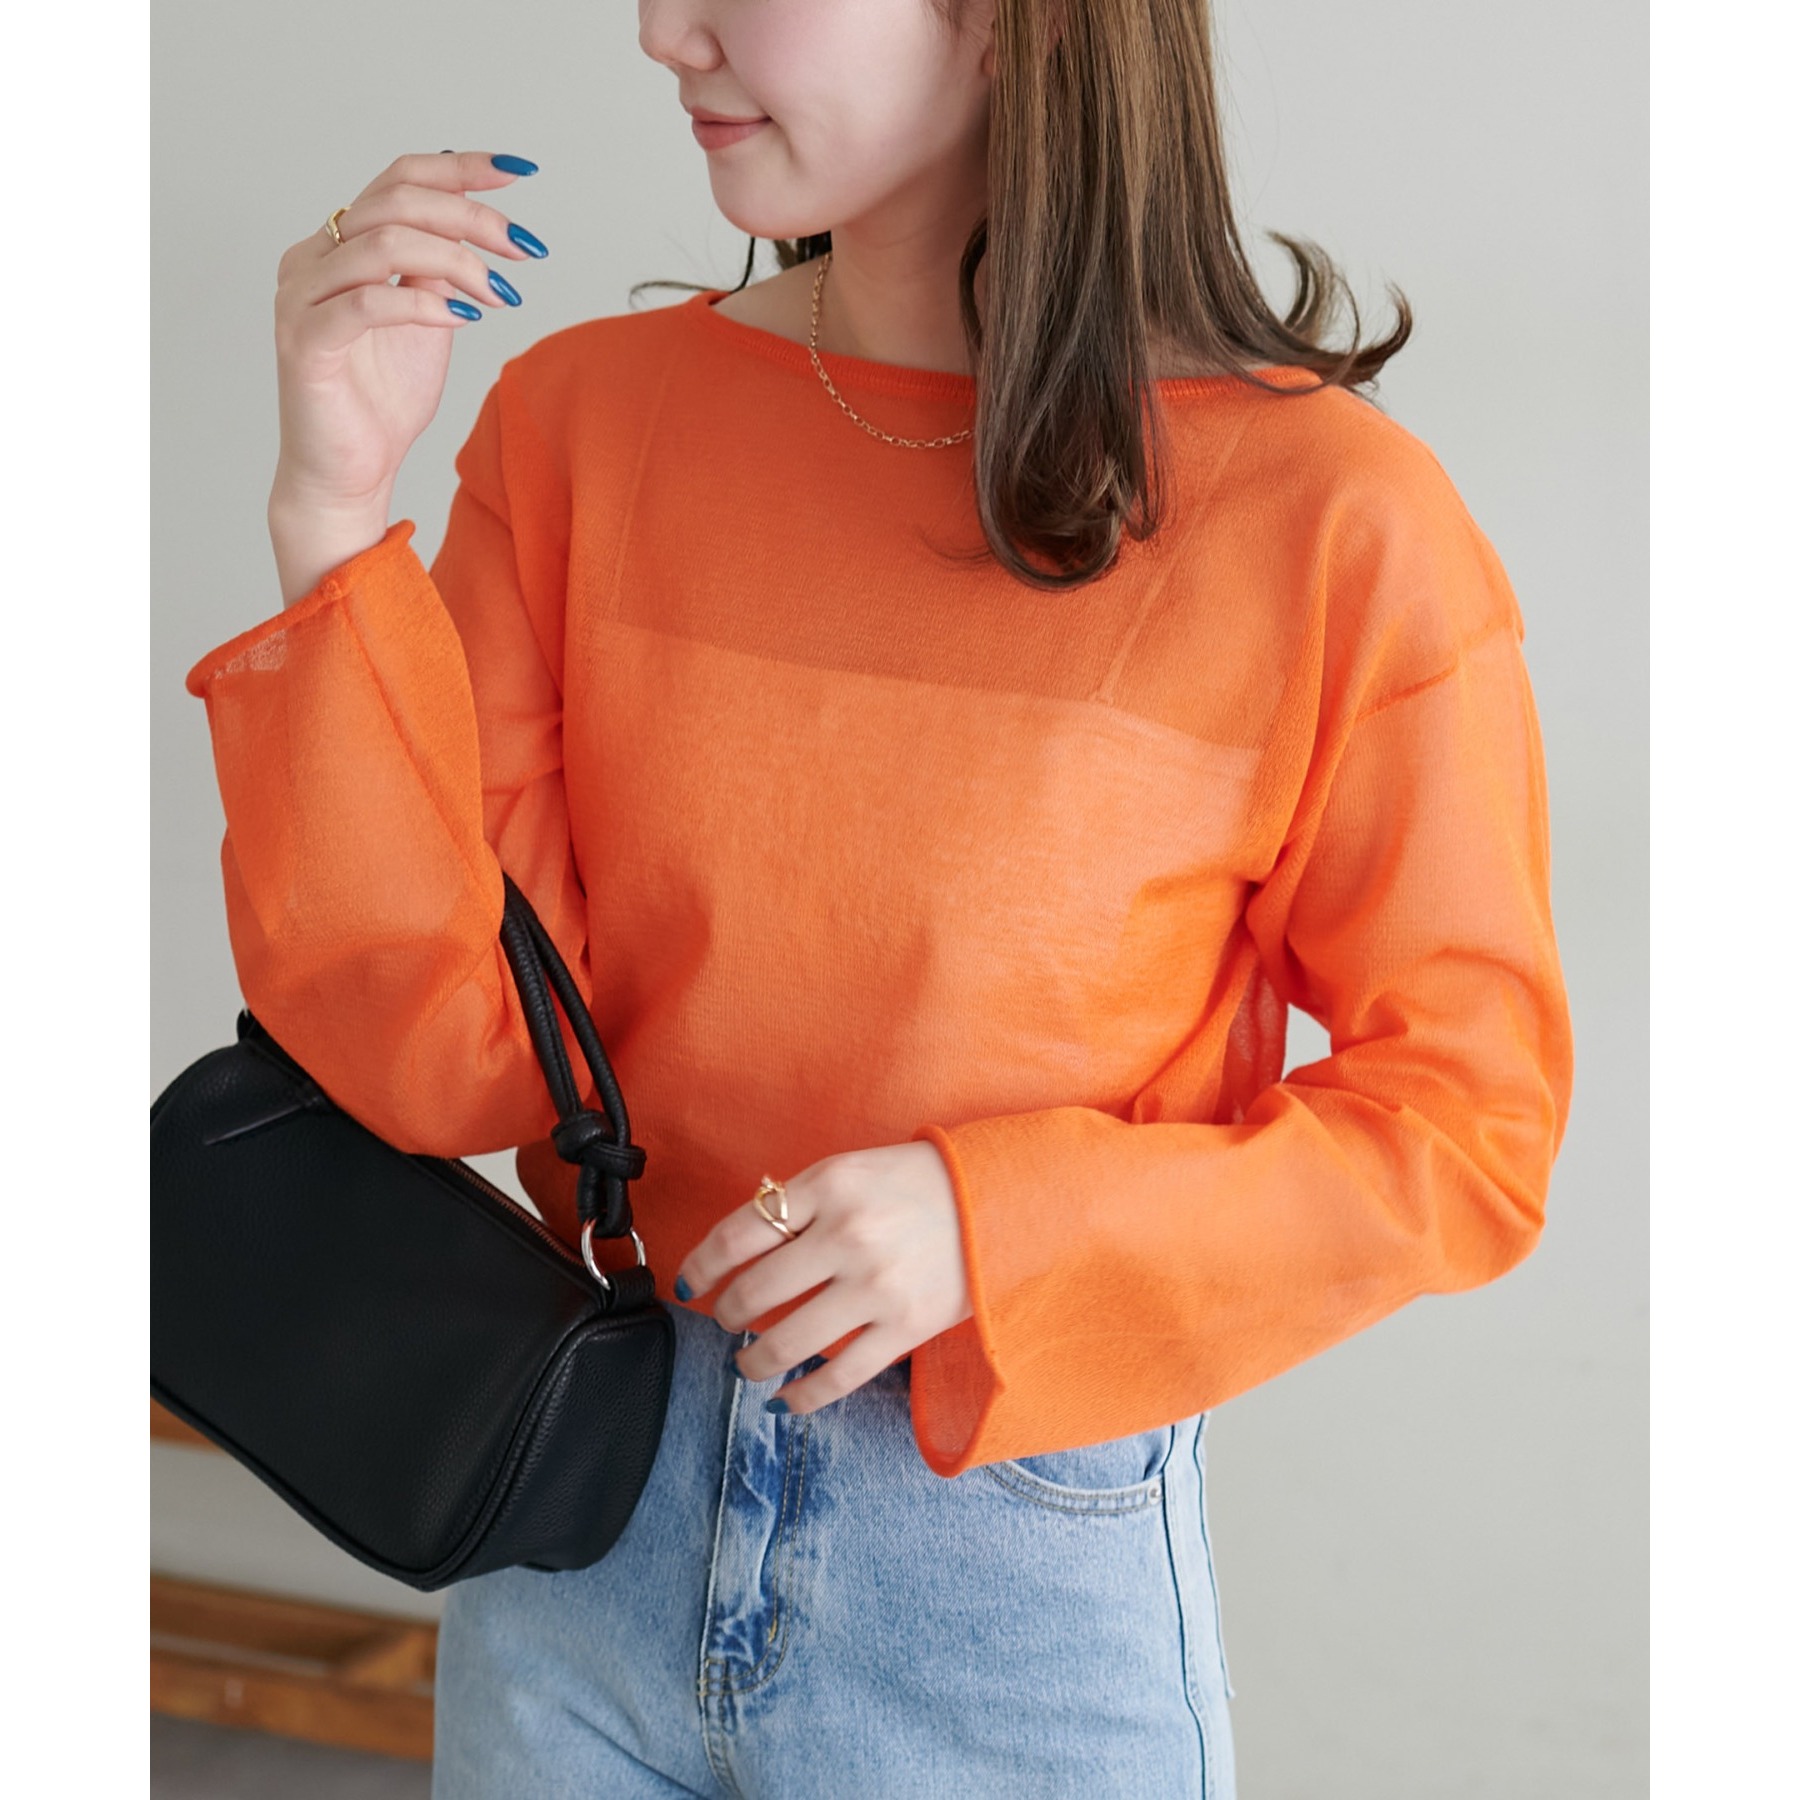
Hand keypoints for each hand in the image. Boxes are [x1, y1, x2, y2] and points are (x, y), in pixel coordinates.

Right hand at [270, 148, 543, 514]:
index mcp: (340, 245)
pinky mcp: (305, 341)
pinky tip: (466, 318)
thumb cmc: (382, 403)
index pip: (399, 180)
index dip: (460, 167)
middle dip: (473, 218)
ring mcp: (302, 297)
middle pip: (396, 201)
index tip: (520, 170)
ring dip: (458, 263)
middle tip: (525, 249)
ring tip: (500, 295)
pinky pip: (367, 303)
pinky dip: (424, 303)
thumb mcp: (428, 322)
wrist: (349, 474)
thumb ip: (438, 272)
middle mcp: (312, 259)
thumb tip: (473, 222)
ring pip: (383, 243)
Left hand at [674, 1142, 972, 1414]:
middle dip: (727, 1316)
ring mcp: (877, 1286)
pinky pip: (839, 1377)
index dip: (701, 1265)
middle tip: (725, 1322)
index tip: (689, 1284)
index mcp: (828, 1186)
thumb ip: (798, 1204)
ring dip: (753, 1362)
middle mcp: (849, 1235)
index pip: (738, 1233)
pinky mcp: (906, 1327)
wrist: (998, 1200)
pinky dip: (802, 1396)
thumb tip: (739, 1249)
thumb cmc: (915, 1183)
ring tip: (746, 1364)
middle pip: (756, 1292)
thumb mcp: (850, 1171)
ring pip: (788, 1342)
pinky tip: (783, 1401)